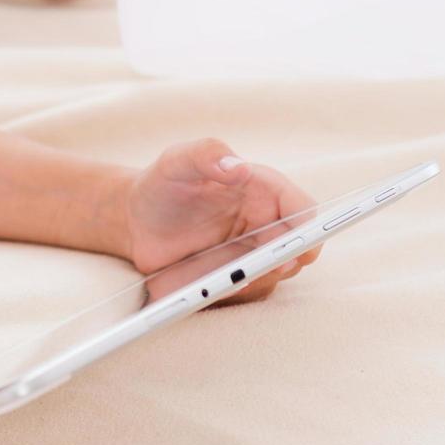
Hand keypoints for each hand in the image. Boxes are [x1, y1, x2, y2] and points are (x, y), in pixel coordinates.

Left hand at [121, 139, 323, 305]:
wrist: (135, 219)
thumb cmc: (161, 184)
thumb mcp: (176, 161)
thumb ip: (206, 154)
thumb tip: (238, 168)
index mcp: (260, 188)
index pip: (302, 208)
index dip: (308, 230)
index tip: (297, 248)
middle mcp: (264, 220)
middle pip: (297, 248)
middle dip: (283, 263)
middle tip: (252, 270)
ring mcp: (252, 250)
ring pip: (274, 274)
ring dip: (252, 279)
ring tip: (215, 276)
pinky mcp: (235, 274)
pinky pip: (246, 288)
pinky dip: (230, 290)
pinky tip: (202, 285)